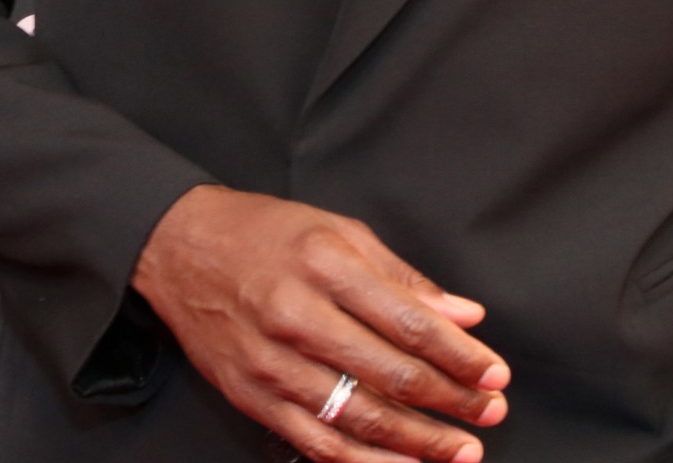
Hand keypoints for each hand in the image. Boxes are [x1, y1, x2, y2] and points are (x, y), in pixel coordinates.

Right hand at [132, 185, 511, 462]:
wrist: (177, 248)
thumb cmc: (265, 234)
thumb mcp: (339, 232)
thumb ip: (405, 279)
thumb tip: (465, 317)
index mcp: (327, 266)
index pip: (410, 324)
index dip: (460, 356)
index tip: (495, 374)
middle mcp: (298, 316)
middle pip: (391, 375)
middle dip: (452, 402)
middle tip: (491, 414)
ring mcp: (272, 363)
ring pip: (358, 419)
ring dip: (418, 443)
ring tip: (460, 452)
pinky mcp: (253, 396)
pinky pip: (316, 444)